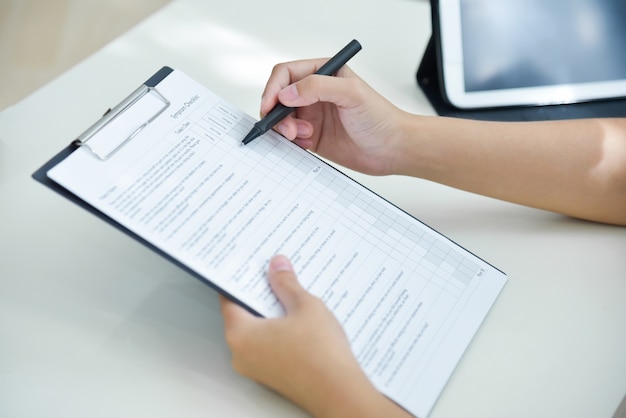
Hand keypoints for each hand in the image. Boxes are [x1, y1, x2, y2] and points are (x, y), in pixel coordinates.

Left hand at [220, 255, 410, 417]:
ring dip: (273, 312)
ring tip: (294, 295)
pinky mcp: (273, 375)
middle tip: (277, 274)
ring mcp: (257, 368)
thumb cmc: (320, 354)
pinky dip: (280, 330)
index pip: (230, 298)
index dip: (242, 279)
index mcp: (241, 334)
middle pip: (244, 314)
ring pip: (259, 330)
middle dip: (261, 294)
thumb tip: (277, 266)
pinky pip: (269, 345)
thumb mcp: (305, 306)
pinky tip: (301, 320)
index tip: (251, 265)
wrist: (340, 394)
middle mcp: (242, 354)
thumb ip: (286, 283)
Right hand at [260, 59, 408, 175]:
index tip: (272, 105)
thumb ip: (318, 87)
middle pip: (279, 97)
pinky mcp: (312, 137)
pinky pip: (289, 138)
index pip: (287, 74)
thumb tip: (287, 93)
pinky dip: (291, 142)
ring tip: (303, 136)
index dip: (274, 88)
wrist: (392, 149)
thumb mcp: (352, 94)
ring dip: (285, 128)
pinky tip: (307, 144)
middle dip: (277, 113)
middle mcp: (315, 93)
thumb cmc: (381, 118)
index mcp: (324, 74)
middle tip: (288, 127)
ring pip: (281, 119)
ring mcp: (312, 115)